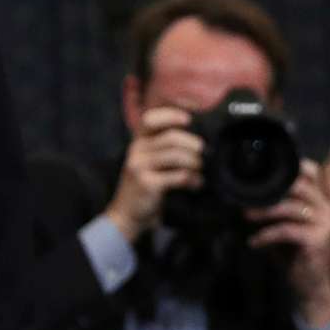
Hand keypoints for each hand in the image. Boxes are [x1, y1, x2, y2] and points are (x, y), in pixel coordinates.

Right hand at [106, 107, 201, 239]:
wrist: (127, 214)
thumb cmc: (146, 186)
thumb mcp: (149, 162)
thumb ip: (165, 148)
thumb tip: (198, 140)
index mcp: (138, 141)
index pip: (150, 119)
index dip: (171, 115)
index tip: (189, 119)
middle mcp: (137, 150)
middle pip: (171, 137)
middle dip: (193, 144)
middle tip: (202, 154)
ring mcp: (140, 167)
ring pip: (176, 156)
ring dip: (195, 163)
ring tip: (199, 171)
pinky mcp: (148, 184)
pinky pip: (178, 176)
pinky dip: (193, 179)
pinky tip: (196, 184)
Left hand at [248, 161, 329, 324]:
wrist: (310, 286)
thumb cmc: (294, 254)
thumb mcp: (284, 225)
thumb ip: (275, 205)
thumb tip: (247, 191)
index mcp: (322, 200)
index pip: (310, 172)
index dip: (288, 168)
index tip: (261, 172)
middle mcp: (328, 208)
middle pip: (297, 186)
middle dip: (269, 190)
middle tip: (245, 198)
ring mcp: (326, 223)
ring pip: (289, 207)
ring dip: (263, 211)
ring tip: (246, 216)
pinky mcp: (318, 240)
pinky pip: (286, 230)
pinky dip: (266, 235)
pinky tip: (254, 243)